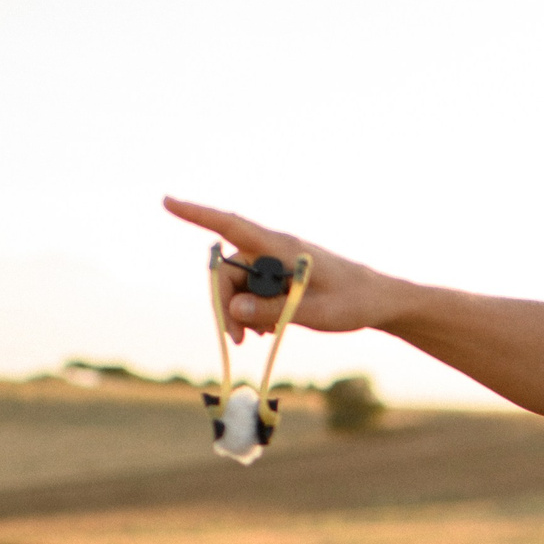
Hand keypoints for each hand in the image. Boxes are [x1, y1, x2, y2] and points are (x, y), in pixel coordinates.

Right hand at [162, 198, 394, 341]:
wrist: (376, 300)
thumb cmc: (352, 301)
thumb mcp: (313, 312)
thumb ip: (272, 311)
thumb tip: (234, 310)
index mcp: (281, 246)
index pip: (232, 224)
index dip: (197, 214)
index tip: (167, 202)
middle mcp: (272, 249)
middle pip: (228, 270)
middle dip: (226, 305)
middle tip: (238, 341)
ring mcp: (274, 262)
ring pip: (237, 284)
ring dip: (239, 312)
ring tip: (257, 338)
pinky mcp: (278, 275)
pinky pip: (250, 290)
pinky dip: (250, 310)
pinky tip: (265, 329)